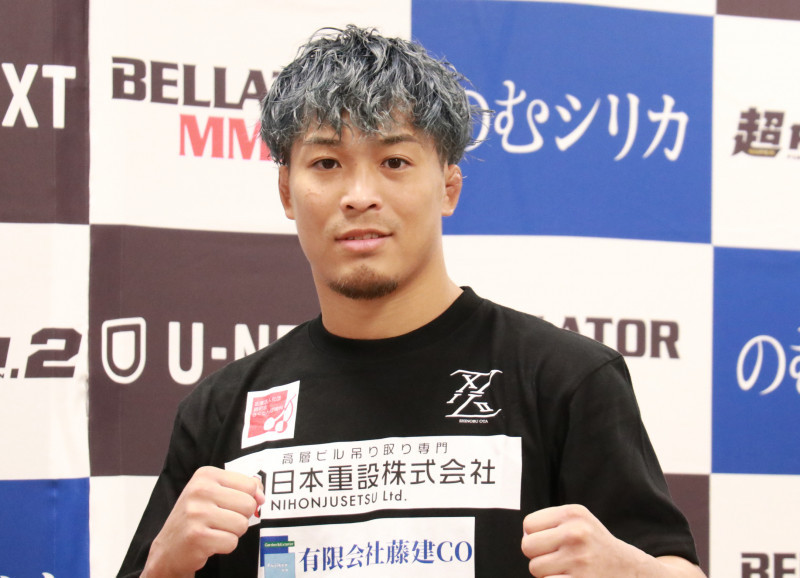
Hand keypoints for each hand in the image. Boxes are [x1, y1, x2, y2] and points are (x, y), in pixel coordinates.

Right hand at [142, 466, 264, 577]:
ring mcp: (196, 513)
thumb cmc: (197, 517)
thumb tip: (261, 497)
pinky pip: (232, 542)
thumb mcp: (216, 493)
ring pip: (242, 524)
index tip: (231, 505)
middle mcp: (199, 490)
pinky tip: (209, 542)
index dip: (248, 498)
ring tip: (214, 530)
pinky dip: (224, 546)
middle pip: (249, 504)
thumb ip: (243, 488)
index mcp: (205, 474)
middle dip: (241, 517)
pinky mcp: (197, 537)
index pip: (250, 484)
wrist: (169, 547)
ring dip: (233, 532)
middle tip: (221, 520)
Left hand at [521, 504, 703, 577]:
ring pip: (535, 568)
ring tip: (566, 569)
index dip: (535, 535)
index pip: (528, 524)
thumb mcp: (579, 522)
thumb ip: (549, 523)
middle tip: (556, 557)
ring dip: (546, 573)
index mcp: (573, 513)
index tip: (551, 541)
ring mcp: (579, 559)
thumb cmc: (595, 545)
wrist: (631, 570)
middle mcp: (576, 533)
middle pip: (527, 546)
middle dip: (537, 555)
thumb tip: (524, 535)